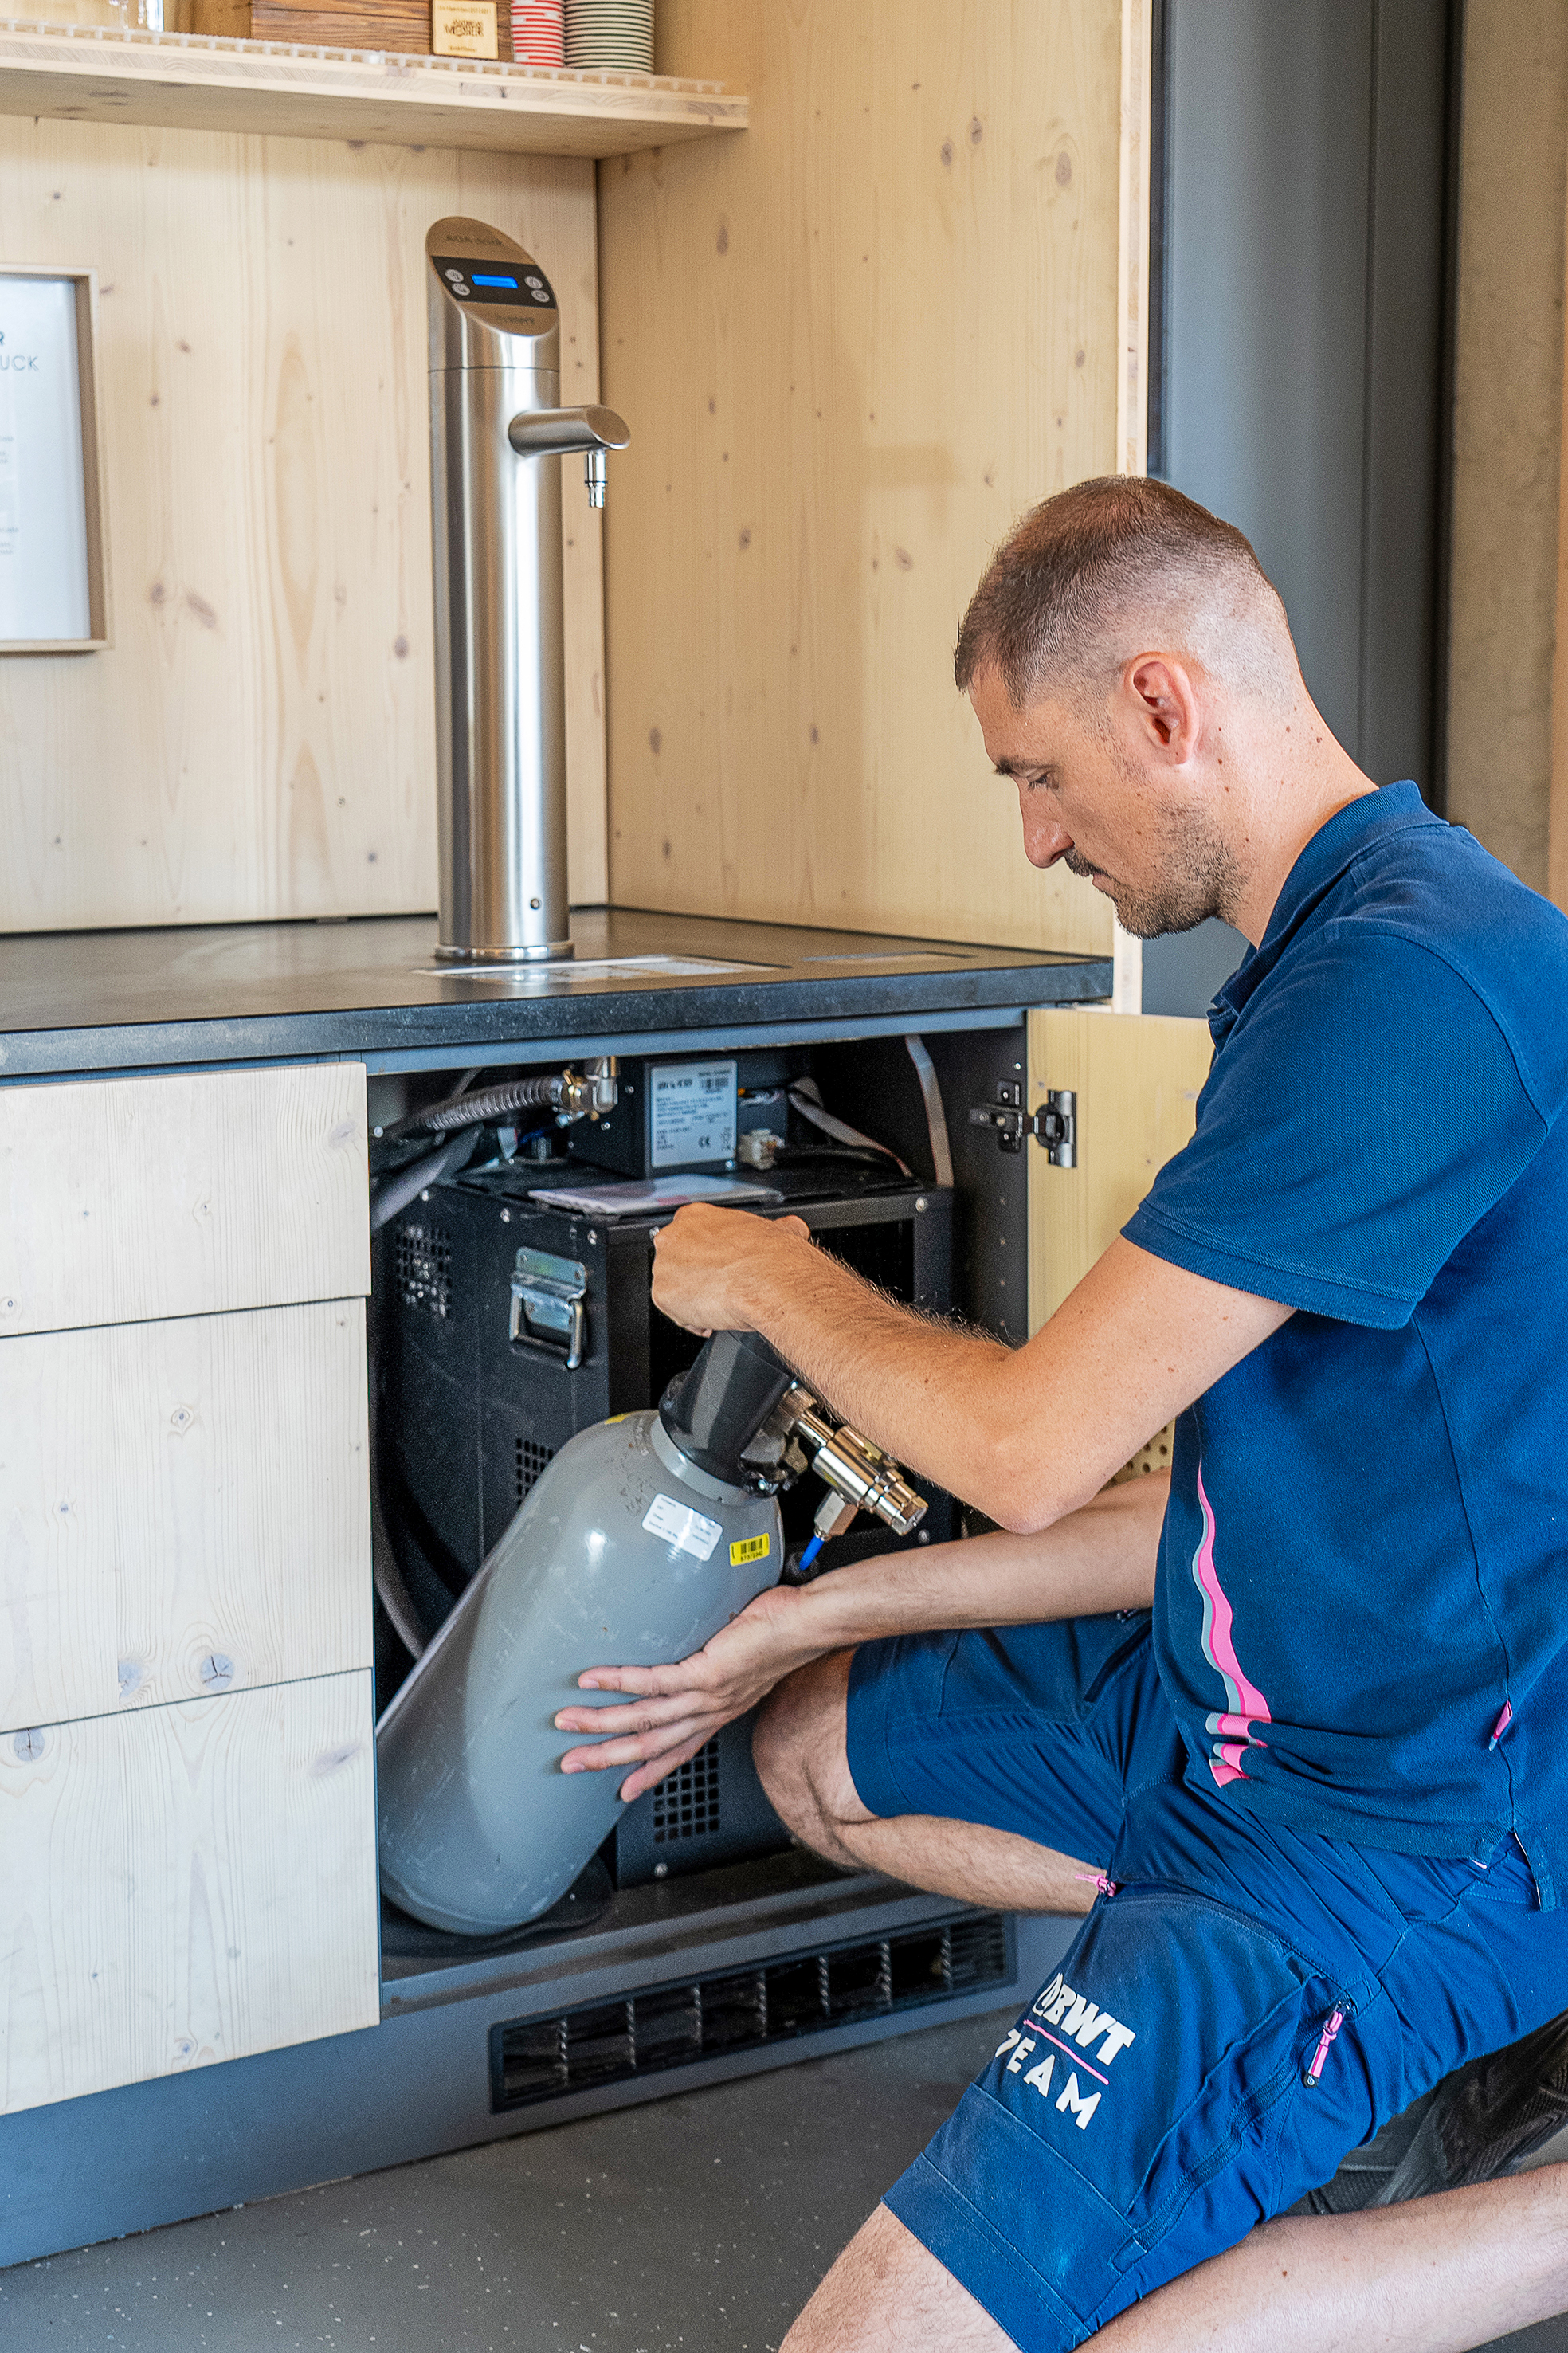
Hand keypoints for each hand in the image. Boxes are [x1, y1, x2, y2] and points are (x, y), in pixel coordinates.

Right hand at [554, 1581, 825, 1801]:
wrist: (810, 1626)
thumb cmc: (783, 1632)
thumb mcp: (748, 1661)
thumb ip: (721, 1665)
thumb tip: (702, 1649)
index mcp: (719, 1711)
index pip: (677, 1751)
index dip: (648, 1772)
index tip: (623, 1788)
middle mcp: (710, 1711)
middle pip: (650, 1744)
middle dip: (606, 1756)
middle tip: (571, 1763)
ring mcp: (707, 1696)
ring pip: (644, 1719)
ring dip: (601, 1723)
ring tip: (568, 1720)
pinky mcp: (705, 1673)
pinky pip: (653, 1682)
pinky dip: (619, 1682)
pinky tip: (593, 1680)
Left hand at [650, 1202, 811, 1336]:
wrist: (769, 1283)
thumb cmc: (772, 1259)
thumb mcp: (779, 1230)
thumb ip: (775, 1228)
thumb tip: (791, 1228)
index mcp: (697, 1216)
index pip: (690, 1238)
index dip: (707, 1258)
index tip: (719, 1268)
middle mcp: (674, 1236)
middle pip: (677, 1263)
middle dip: (696, 1279)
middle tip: (721, 1289)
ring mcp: (664, 1266)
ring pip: (674, 1289)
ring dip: (694, 1300)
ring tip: (720, 1305)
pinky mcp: (662, 1295)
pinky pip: (674, 1314)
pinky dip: (693, 1320)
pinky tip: (713, 1318)